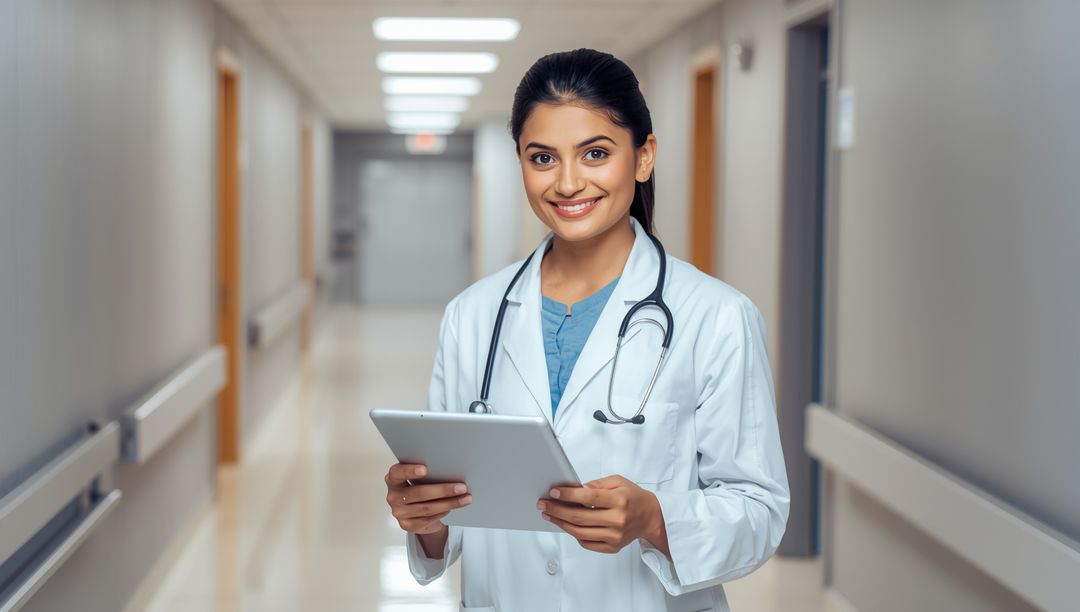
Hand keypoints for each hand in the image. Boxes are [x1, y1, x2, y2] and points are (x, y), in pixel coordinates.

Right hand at [384, 463, 471, 534]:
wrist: (416, 511)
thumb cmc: (420, 488)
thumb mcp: (419, 479)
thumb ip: (427, 475)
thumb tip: (452, 472)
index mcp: (394, 479)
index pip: (397, 473)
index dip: (409, 471)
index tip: (425, 469)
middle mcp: (393, 496)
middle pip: (419, 493)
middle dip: (443, 490)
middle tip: (461, 487)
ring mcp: (399, 512)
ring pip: (427, 508)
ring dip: (449, 503)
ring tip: (465, 498)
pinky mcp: (406, 525)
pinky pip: (428, 519)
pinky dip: (442, 512)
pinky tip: (452, 508)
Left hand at [537, 474, 669, 555]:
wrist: (651, 517)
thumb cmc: (633, 497)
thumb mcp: (619, 481)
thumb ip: (597, 484)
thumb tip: (577, 489)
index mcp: (620, 500)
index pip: (588, 498)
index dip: (568, 495)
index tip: (554, 492)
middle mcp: (617, 520)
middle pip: (580, 517)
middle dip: (557, 510)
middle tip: (543, 504)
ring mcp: (615, 536)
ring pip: (580, 532)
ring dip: (560, 523)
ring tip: (549, 515)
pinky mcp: (612, 547)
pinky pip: (587, 543)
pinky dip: (574, 534)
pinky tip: (565, 525)